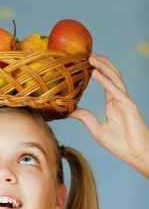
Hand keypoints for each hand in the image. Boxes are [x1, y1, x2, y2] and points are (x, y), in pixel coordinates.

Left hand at [70, 53, 148, 177]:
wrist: (135, 154)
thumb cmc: (120, 144)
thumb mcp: (98, 131)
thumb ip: (86, 119)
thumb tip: (71, 111)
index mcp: (113, 104)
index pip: (106, 82)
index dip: (97, 71)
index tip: (85, 63)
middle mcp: (119, 99)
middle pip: (111, 75)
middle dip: (100, 63)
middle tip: (87, 53)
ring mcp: (125, 101)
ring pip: (114, 78)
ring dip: (103, 66)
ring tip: (91, 57)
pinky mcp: (128, 106)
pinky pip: (115, 90)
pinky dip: (105, 81)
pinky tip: (96, 73)